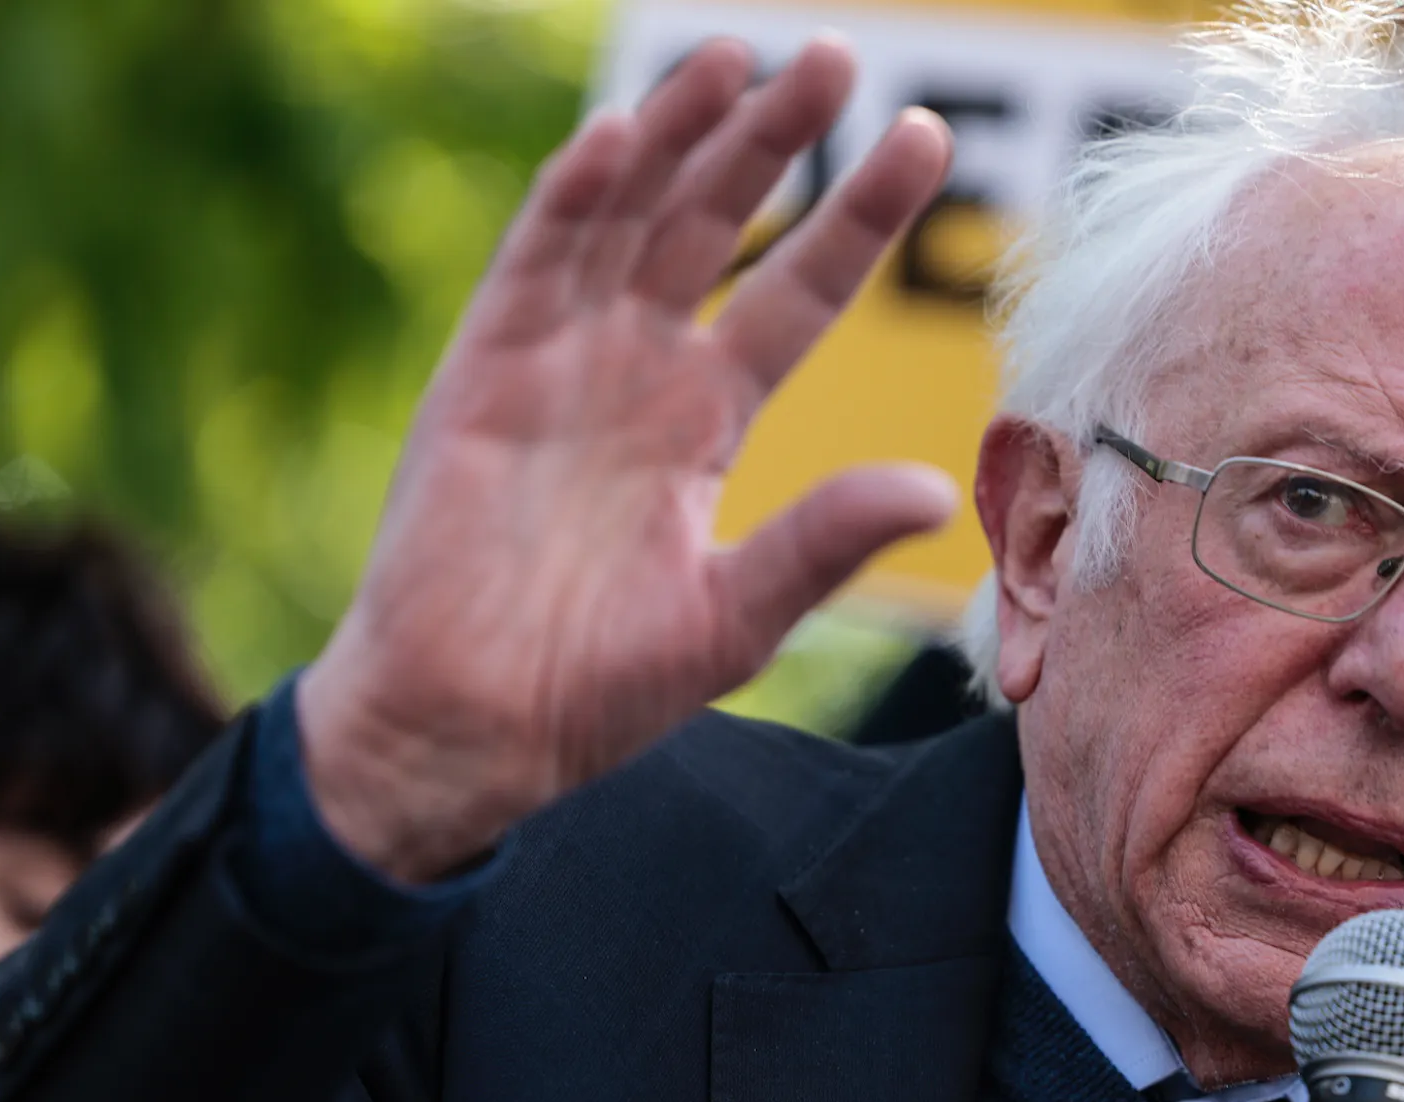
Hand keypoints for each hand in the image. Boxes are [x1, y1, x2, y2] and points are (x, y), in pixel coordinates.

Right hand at [296, 38, 956, 883]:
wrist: (469, 731)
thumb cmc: (600, 685)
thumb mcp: (736, 614)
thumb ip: (822, 542)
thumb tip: (934, 491)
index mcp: (706, 418)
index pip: (797, 291)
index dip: (855, 217)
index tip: (923, 142)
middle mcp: (639, 368)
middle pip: (718, 227)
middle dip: (775, 141)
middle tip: (838, 55)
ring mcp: (559, 360)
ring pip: (629, 219)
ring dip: (678, 136)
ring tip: (738, 53)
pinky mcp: (481, 372)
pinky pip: (532, 267)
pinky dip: (570, 202)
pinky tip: (620, 136)